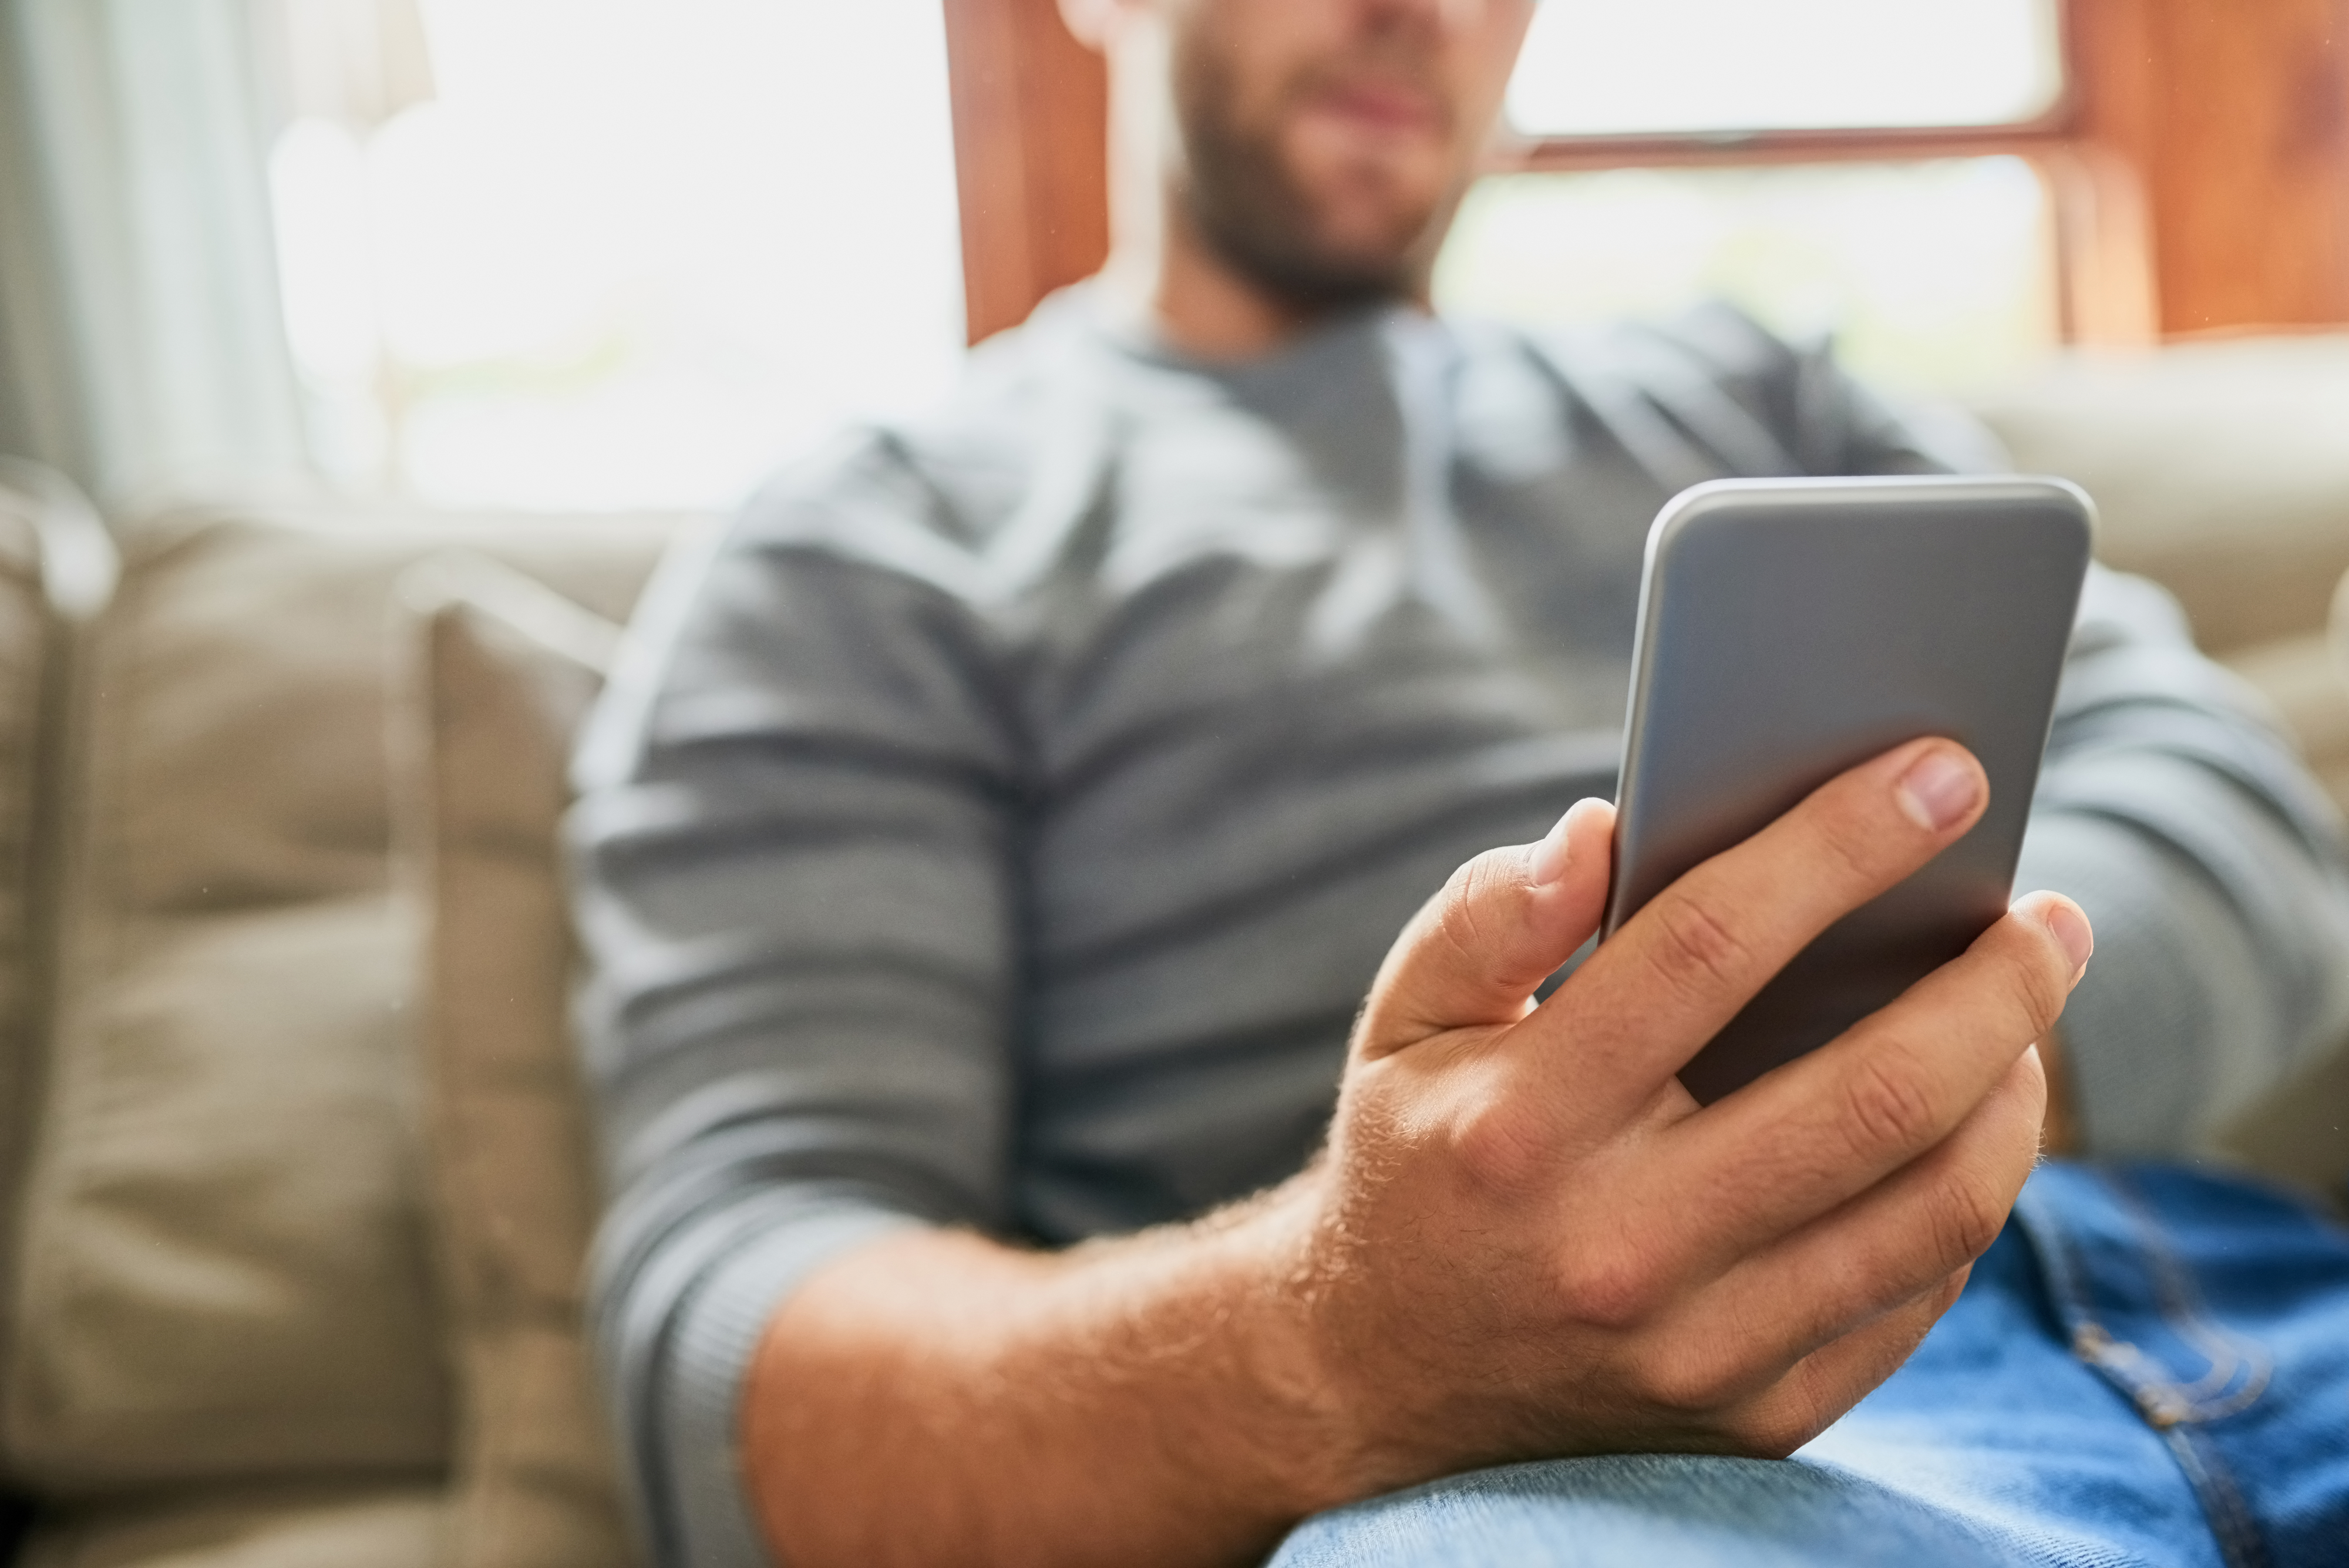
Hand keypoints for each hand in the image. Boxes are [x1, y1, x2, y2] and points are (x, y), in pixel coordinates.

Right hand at [1289, 737, 2092, 1489]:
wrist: (1382, 1379)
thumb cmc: (1413, 1162)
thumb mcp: (1404, 1024)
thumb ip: (1489, 918)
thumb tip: (1603, 830)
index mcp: (1520, 1123)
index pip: (1708, 948)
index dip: (1839, 845)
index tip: (1942, 773)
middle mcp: (1614, 1245)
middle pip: (1871, 1094)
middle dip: (1995, 984)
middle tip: (2048, 915)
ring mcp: (1695, 1347)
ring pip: (1932, 1209)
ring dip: (2015, 1092)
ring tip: (2028, 1016)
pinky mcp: (1755, 1415)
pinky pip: (1914, 1297)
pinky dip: (1966, 1197)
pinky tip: (1966, 1127)